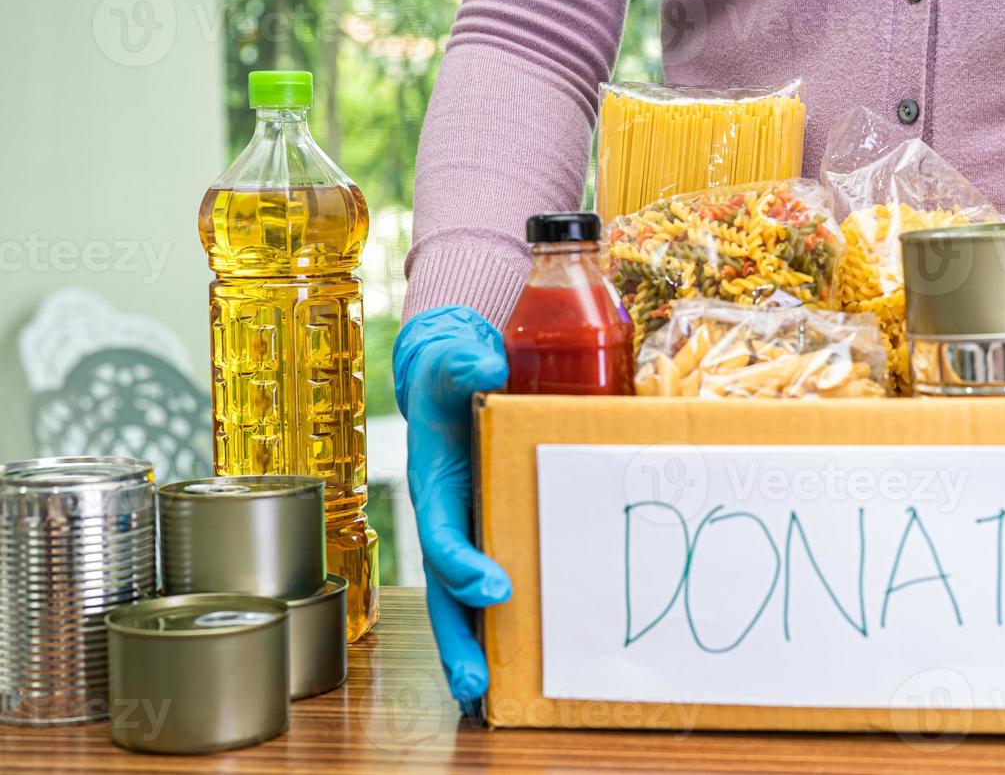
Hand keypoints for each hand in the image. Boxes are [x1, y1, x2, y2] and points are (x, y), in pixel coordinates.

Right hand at [393, 305, 512, 710]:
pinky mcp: (487, 537)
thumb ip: (463, 360)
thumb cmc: (450, 376)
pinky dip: (494, 628)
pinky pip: (487, 589)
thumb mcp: (452, 363)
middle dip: (457, 641)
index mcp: (435, 488)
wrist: (450, 377)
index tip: (495, 587)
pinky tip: (514, 666)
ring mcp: (466, 535)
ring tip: (487, 700)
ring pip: (461, 604)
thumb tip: (486, 361)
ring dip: (471, 650)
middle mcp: (446, 521)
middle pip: (444, 594)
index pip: (443, 537)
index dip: (463, 565)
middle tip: (477, 688)